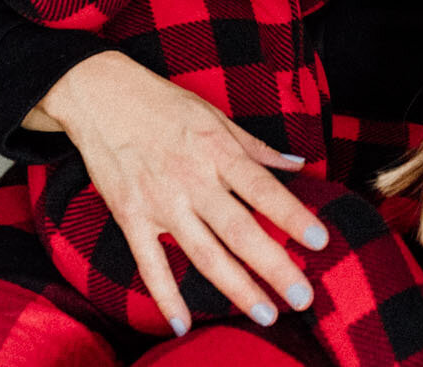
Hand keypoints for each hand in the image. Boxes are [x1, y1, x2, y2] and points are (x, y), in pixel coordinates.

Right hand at [35, 51, 328, 332]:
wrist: (102, 97)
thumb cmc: (164, 104)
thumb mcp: (215, 116)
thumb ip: (257, 148)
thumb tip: (298, 164)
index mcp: (218, 152)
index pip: (264, 190)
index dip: (293, 216)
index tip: (320, 241)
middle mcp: (193, 180)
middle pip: (240, 231)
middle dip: (274, 267)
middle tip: (302, 298)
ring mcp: (161, 202)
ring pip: (204, 254)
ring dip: (236, 288)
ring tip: (265, 314)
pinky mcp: (131, 217)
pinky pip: (150, 264)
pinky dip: (165, 296)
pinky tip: (183, 324)